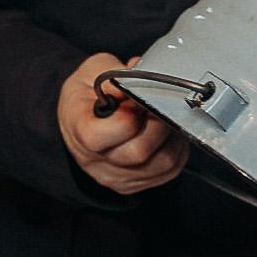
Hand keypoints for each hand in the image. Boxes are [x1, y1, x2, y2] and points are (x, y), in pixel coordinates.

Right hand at [57, 52, 186, 195]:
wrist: (80, 118)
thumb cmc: (86, 95)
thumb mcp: (92, 71)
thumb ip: (115, 74)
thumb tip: (139, 78)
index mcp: (80, 131)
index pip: (103, 135)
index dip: (129, 113)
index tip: (137, 97)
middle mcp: (96, 161)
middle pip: (139, 152)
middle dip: (158, 122)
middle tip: (158, 103)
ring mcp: (116, 177)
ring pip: (162, 163)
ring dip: (171, 136)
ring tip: (163, 116)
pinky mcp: (135, 184)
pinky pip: (170, 169)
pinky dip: (176, 148)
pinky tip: (166, 132)